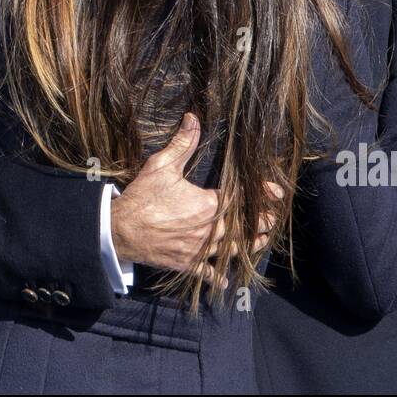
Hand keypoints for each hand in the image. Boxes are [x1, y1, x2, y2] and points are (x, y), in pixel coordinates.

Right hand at [110, 113, 280, 281]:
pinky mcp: (186, 264)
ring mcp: (199, 250)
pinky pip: (207, 273)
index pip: (243, 198)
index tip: (276, 192)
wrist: (120, 230)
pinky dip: (217, 277)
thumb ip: (182, 143)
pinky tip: (226, 278)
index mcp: (208, 205)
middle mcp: (210, 229)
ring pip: (233, 250)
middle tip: (274, 218)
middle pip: (245, 227)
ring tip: (262, 241)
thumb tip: (193, 118)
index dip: (263, 194)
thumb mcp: (162, 165)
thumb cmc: (142, 197)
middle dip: (262, 222)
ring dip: (251, 245)